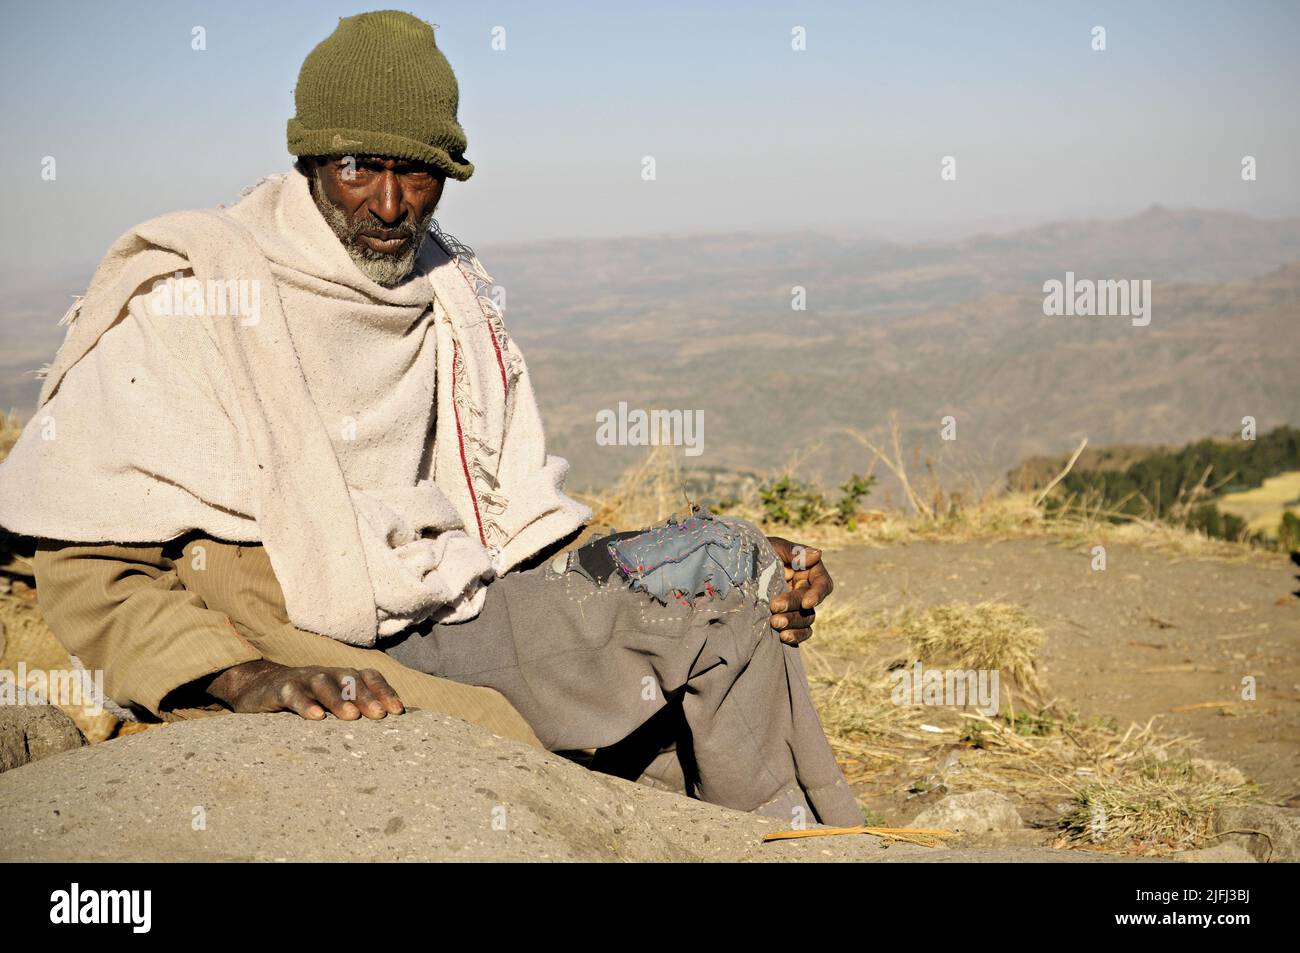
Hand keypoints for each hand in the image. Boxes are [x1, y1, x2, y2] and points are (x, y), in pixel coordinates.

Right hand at [206, 660, 404, 720]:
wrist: (259, 688)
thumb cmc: (305, 699)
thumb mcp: (330, 701)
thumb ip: (354, 708)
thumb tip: (388, 727)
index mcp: (343, 677)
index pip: (369, 677)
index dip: (384, 691)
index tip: (397, 711)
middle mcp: (327, 674)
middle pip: (350, 679)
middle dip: (366, 696)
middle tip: (379, 715)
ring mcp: (303, 679)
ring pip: (323, 684)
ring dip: (338, 699)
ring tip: (351, 716)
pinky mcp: (280, 689)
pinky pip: (294, 695)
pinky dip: (305, 704)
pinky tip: (315, 717)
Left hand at [764, 537, 833, 645]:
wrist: (737, 567)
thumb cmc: (757, 550)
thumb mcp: (773, 546)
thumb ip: (794, 552)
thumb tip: (818, 554)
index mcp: (808, 570)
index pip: (822, 584)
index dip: (818, 594)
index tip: (807, 602)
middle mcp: (805, 589)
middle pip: (810, 604)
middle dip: (793, 607)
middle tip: (774, 607)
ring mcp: (797, 606)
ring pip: (806, 619)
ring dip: (792, 623)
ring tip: (774, 623)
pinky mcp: (788, 619)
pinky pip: (800, 632)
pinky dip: (795, 636)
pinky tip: (782, 637)